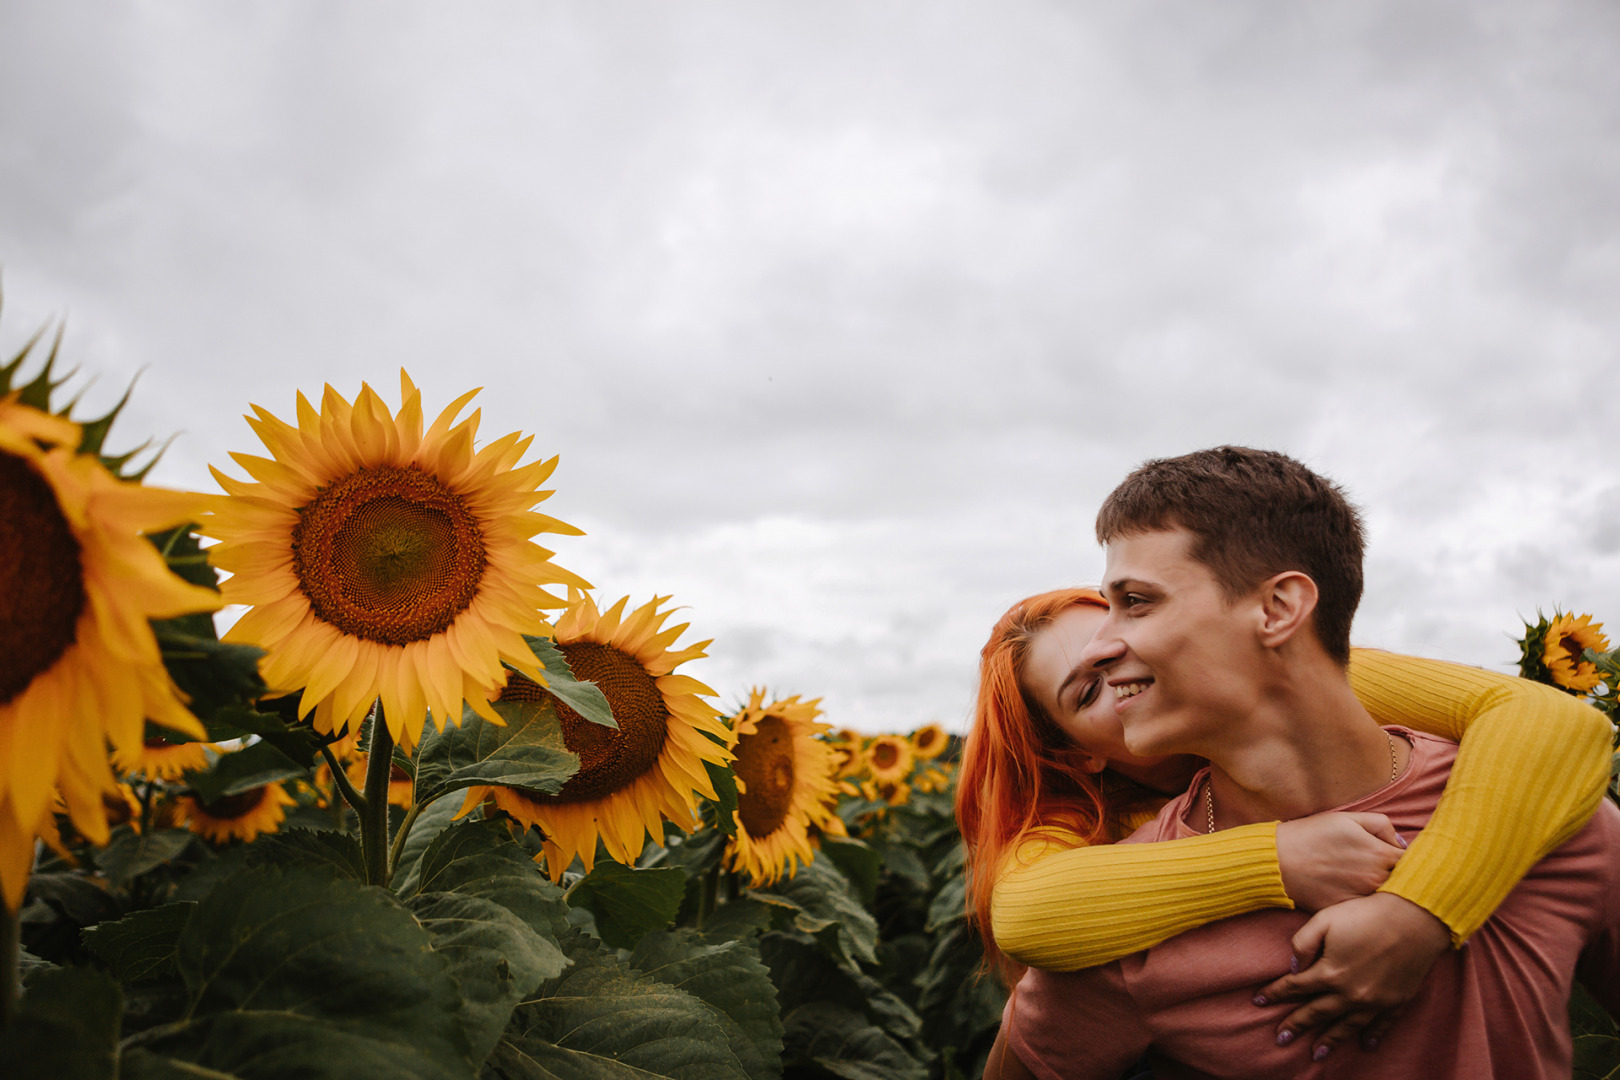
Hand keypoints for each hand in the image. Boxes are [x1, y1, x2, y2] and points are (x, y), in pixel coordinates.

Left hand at [1253, 891, 1450, 1061]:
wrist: (1414, 918)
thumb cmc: (1365, 913)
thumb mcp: (1324, 920)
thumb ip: (1303, 944)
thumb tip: (1293, 968)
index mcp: (1330, 973)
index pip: (1295, 988)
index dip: (1274, 993)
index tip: (1257, 1000)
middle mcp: (1350, 994)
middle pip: (1317, 1014)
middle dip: (1296, 1026)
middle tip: (1280, 1039)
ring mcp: (1375, 1001)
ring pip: (1347, 1026)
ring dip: (1330, 1040)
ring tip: (1316, 1053)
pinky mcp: (1397, 1001)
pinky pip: (1382, 1026)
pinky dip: (1373, 1036)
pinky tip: (1365, 1045)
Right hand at [1274, 811, 1405, 910]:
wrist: (1278, 861)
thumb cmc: (1311, 835)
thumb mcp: (1346, 818)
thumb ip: (1380, 825)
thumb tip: (1400, 843)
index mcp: (1379, 853)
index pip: (1413, 860)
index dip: (1412, 859)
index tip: (1403, 859)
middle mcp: (1376, 879)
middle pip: (1406, 883)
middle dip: (1404, 878)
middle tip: (1394, 873)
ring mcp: (1363, 898)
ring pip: (1389, 899)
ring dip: (1389, 894)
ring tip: (1376, 886)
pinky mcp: (1349, 912)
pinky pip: (1369, 912)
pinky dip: (1370, 908)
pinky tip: (1362, 899)